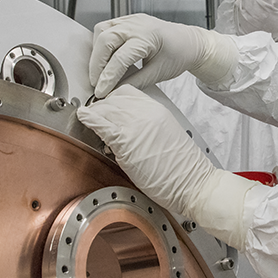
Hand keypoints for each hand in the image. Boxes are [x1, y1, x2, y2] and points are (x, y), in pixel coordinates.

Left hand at [77, 85, 259, 247]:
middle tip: (95, 118)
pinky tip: (83, 118)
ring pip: (105, 109)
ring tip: (89, 122)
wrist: (194, 184)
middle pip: (113, 99)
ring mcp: (137, 125)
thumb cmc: (182, 169)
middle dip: (101, 107)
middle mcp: (147, 112)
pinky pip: (101, 123)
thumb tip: (127, 130)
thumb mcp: (166, 136)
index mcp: (158, 110)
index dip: (112, 100)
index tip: (105, 109)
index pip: (127, 93)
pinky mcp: (127, 141)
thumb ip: (146, 127)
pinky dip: (89, 119)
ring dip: (94, 114)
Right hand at [89, 14, 237, 97]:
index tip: (101, 91)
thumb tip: (115, 91)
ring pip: (101, 31)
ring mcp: (131, 19)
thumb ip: (136, 82)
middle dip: (97, 64)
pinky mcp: (127, 20)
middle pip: (105, 41)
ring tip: (98, 70)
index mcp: (148, 37)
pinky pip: (106, 27)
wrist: (189, 42)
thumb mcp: (159, 73)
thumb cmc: (179, 55)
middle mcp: (137, 24)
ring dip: (96, 52)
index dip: (108, 77)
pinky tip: (103, 56)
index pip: (120, 58)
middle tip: (96, 83)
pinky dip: (100, 42)